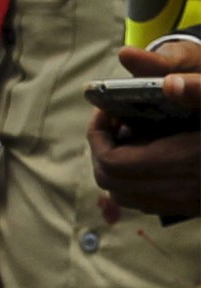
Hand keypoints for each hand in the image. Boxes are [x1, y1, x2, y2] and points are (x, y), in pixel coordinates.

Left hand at [90, 43, 200, 220]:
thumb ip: (199, 90)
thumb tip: (169, 81)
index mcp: (183, 164)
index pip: (111, 163)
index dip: (97, 136)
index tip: (107, 110)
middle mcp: (181, 191)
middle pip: (111, 183)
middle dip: (103, 149)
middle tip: (115, 120)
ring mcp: (187, 203)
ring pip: (127, 196)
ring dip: (117, 164)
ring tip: (132, 132)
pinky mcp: (194, 206)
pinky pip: (148, 200)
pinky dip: (135, 178)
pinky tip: (152, 149)